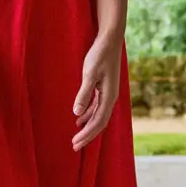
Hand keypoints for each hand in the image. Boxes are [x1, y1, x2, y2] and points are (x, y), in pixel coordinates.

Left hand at [71, 35, 120, 150]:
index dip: (87, 134)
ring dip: (88, 127)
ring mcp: (108, 93)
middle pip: (100, 122)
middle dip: (87, 135)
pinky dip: (89, 115)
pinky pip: (97, 107)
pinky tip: (79, 118)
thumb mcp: (89, 73)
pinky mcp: (104, 88)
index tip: (75, 143)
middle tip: (74, 146)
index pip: (98, 122)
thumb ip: (84, 93)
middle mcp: (111, 97)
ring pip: (98, 116)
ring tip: (76, 137)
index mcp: (109, 96)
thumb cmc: (99, 55)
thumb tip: (77, 113)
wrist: (109, 40)